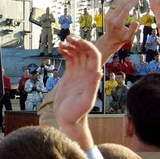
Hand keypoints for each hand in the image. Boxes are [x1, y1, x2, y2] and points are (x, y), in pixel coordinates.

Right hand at [54, 36, 102, 150]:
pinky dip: (65, 52)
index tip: (76, 41)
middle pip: (85, 52)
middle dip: (78, 43)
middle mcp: (87, 73)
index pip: (93, 56)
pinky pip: (70, 59)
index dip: (86, 46)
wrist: (68, 120)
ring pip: (77, 54)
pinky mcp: (70, 75)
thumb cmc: (77, 113)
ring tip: (62, 43)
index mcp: (92, 77)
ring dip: (71, 46)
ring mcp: (78, 73)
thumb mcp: (86, 101)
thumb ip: (92, 87)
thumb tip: (99, 72)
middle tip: (68, 38)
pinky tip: (60, 49)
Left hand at [95, 0, 139, 60]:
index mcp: (117, 23)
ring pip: (117, 3)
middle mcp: (112, 17)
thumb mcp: (128, 37)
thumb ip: (132, 30)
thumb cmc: (120, 39)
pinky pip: (114, 4)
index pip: (125, 10)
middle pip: (122, 5)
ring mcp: (109, 15)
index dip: (132, 3)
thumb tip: (137, 22)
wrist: (110, 40)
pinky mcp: (109, 13)